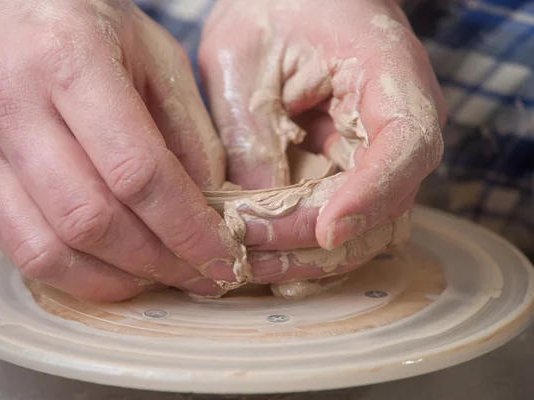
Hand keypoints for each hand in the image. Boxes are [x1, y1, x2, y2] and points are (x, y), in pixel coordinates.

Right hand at [0, 0, 244, 300]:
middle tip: (201, 274)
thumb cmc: (78, 12)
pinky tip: (111, 264)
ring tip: (159, 276)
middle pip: (90, 221)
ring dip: (115, 278)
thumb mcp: (152, 52)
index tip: (222, 255)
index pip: (135, 172)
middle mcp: (7, 104)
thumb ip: (187, 130)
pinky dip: (72, 270)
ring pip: (46, 248)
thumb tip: (210, 207)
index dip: (187, 228)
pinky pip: (15, 245)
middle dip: (158, 262)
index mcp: (67, 59)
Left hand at [199, 0, 444, 282]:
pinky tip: (261, 255)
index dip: (371, 194)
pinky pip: (338, 222)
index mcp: (390, 75)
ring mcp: (377, 156)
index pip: (405, 145)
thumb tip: (250, 217)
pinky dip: (302, 245)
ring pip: (361, 229)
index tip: (328, 229)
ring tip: (246, 262)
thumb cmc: (270, 9)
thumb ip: (250, 134)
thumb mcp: (242, 60)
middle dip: (313, 240)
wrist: (289, 0)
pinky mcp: (350, 174)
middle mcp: (397, 126)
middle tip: (247, 251)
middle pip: (382, 207)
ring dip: (305, 255)